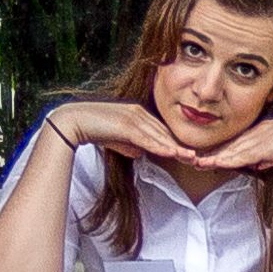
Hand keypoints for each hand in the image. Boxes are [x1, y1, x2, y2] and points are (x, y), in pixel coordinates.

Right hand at [40, 99, 181, 163]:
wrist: (73, 122)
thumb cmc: (95, 130)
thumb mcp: (118, 140)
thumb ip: (131, 145)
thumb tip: (142, 153)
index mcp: (139, 114)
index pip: (162, 131)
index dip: (176, 144)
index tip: (189, 155)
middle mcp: (139, 112)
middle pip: (165, 132)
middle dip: (181, 146)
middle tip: (198, 159)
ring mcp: (133, 117)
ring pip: (159, 135)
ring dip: (175, 148)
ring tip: (191, 158)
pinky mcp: (125, 124)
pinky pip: (146, 138)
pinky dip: (159, 146)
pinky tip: (171, 153)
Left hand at [196, 107, 272, 174]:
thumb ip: (268, 157)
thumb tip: (260, 164)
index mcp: (258, 132)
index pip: (234, 142)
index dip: (218, 150)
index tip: (204, 155)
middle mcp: (254, 133)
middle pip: (227, 145)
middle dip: (209, 153)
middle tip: (190, 157)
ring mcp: (257, 139)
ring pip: (229, 150)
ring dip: (211, 158)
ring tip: (195, 162)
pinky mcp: (261, 146)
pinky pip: (238, 155)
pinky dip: (224, 160)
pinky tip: (212, 163)